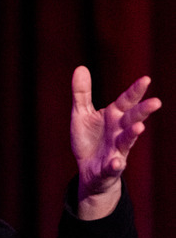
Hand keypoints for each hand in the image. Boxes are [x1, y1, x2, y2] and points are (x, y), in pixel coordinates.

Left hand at [71, 66, 161, 218]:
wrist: (88, 170)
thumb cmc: (88, 139)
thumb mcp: (81, 114)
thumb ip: (82, 93)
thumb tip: (80, 68)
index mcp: (113, 116)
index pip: (126, 101)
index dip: (135, 91)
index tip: (146, 79)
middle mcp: (119, 131)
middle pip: (132, 119)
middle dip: (143, 111)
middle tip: (156, 102)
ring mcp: (117, 150)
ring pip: (127, 141)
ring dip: (133, 134)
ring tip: (139, 127)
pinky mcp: (109, 168)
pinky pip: (113, 166)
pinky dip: (115, 164)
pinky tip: (116, 162)